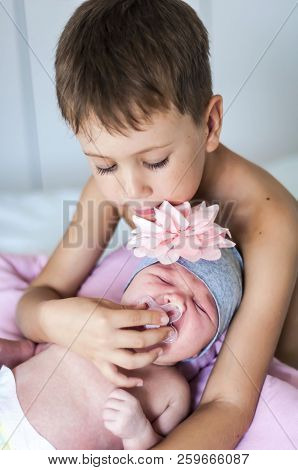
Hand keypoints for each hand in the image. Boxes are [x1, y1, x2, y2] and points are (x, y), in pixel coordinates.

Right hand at [40, 296, 171, 387]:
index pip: (138, 319)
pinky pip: (114, 377)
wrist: (54, 321)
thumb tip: (145, 308)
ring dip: (150, 357)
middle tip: (169, 331)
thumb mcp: (102, 302)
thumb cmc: (78, 308)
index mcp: (108, 318)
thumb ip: (124, 308)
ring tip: (160, 351)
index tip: (166, 316)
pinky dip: (128, 382)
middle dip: (158, 336)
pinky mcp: (97, 362)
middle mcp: (106, 338)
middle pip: (140, 340)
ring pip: (132, 361)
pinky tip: (140, 380)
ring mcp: (101, 353)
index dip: (155, 316)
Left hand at [102, 388, 148, 439]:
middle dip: (108, 407)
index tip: (114, 401)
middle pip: (108, 402)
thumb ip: (122, 395)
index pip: (115, 392)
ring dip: (106, 415)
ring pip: (105, 413)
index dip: (111, 396)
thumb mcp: (132, 402)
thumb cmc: (133, 413)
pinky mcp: (118, 428)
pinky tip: (114, 424)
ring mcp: (123, 419)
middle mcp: (128, 408)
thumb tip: (110, 383)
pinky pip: (105, 423)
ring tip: (112, 417)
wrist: (140, 431)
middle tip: (113, 411)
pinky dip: (108, 423)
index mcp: (132, 400)